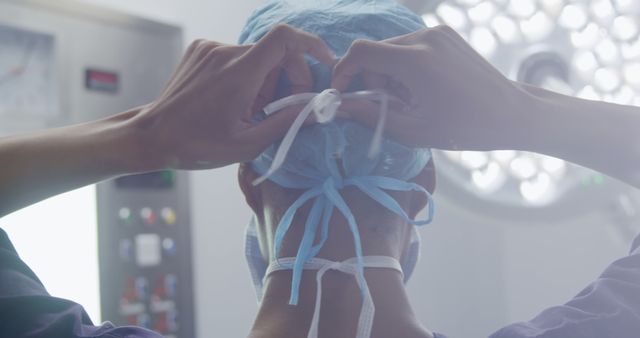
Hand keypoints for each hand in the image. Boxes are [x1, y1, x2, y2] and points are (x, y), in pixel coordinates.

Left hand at [132, 24, 334, 169]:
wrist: (152, 136)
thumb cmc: (197, 145)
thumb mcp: (247, 144)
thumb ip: (286, 123)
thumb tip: (316, 110)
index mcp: (239, 73)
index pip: (284, 38)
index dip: (310, 45)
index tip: (323, 62)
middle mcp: (225, 52)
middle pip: (275, 52)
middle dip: (287, 77)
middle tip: (280, 108)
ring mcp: (210, 48)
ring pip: (256, 57)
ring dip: (264, 81)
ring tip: (250, 110)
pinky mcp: (201, 50)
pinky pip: (237, 57)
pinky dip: (245, 76)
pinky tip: (232, 100)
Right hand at [332, 25, 530, 150]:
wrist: (512, 113)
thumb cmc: (465, 128)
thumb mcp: (412, 130)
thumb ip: (370, 115)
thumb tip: (339, 106)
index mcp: (416, 60)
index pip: (361, 52)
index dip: (344, 71)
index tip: (343, 93)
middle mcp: (425, 37)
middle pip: (375, 52)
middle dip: (372, 80)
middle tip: (389, 107)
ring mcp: (438, 33)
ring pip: (392, 50)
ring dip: (389, 75)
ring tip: (410, 101)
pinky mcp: (446, 34)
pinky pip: (410, 47)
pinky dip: (405, 67)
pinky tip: (423, 89)